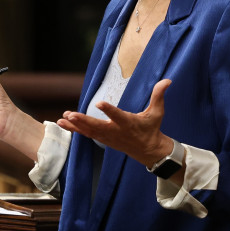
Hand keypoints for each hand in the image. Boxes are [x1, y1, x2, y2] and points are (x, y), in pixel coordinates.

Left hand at [56, 78, 173, 166]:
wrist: (149, 151)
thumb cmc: (152, 129)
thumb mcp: (157, 112)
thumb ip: (158, 96)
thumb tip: (167, 80)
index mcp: (129, 123)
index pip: (118, 116)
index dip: (109, 111)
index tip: (99, 103)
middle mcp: (116, 131)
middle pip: (98, 127)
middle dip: (84, 121)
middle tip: (71, 115)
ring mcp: (108, 137)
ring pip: (89, 132)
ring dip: (75, 126)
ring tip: (62, 119)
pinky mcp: (103, 139)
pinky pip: (87, 134)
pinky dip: (75, 130)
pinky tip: (63, 124)